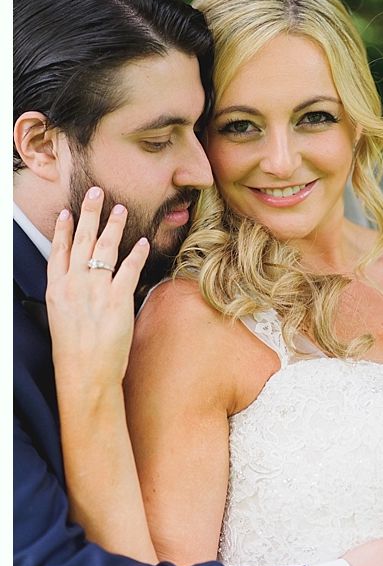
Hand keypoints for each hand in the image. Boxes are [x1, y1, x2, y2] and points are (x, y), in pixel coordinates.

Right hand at [46, 187, 149, 391]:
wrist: (85, 372)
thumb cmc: (76, 352)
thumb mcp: (63, 319)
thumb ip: (71, 298)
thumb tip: (82, 287)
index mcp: (57, 290)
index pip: (58, 252)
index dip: (63, 230)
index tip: (66, 213)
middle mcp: (74, 285)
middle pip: (82, 241)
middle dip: (89, 214)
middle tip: (96, 193)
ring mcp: (95, 290)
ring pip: (105, 248)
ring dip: (114, 225)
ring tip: (120, 208)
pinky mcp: (117, 299)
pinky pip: (129, 269)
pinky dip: (137, 254)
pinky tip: (143, 242)